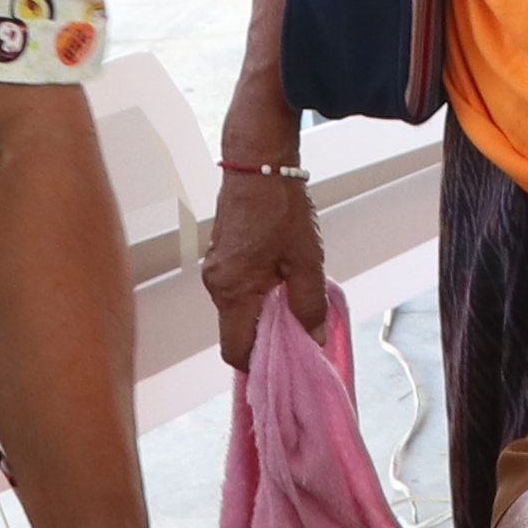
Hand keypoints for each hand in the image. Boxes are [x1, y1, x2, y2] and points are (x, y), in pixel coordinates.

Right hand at [199, 157, 328, 365]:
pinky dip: (257, 293)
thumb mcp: (306, 260)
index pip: (235, 351)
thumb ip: (309, 305)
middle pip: (236, 332)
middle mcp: (216, 285)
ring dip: (264, 312)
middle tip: (299, 330)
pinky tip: (281, 277)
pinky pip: (236, 289)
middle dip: (266, 337)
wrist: (257, 162)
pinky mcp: (220, 255)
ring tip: (294, 297)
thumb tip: (312, 339)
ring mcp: (215, 269)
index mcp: (233, 292)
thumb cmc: (281, 208)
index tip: (286, 361)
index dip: (259, 364)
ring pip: (237, 310)